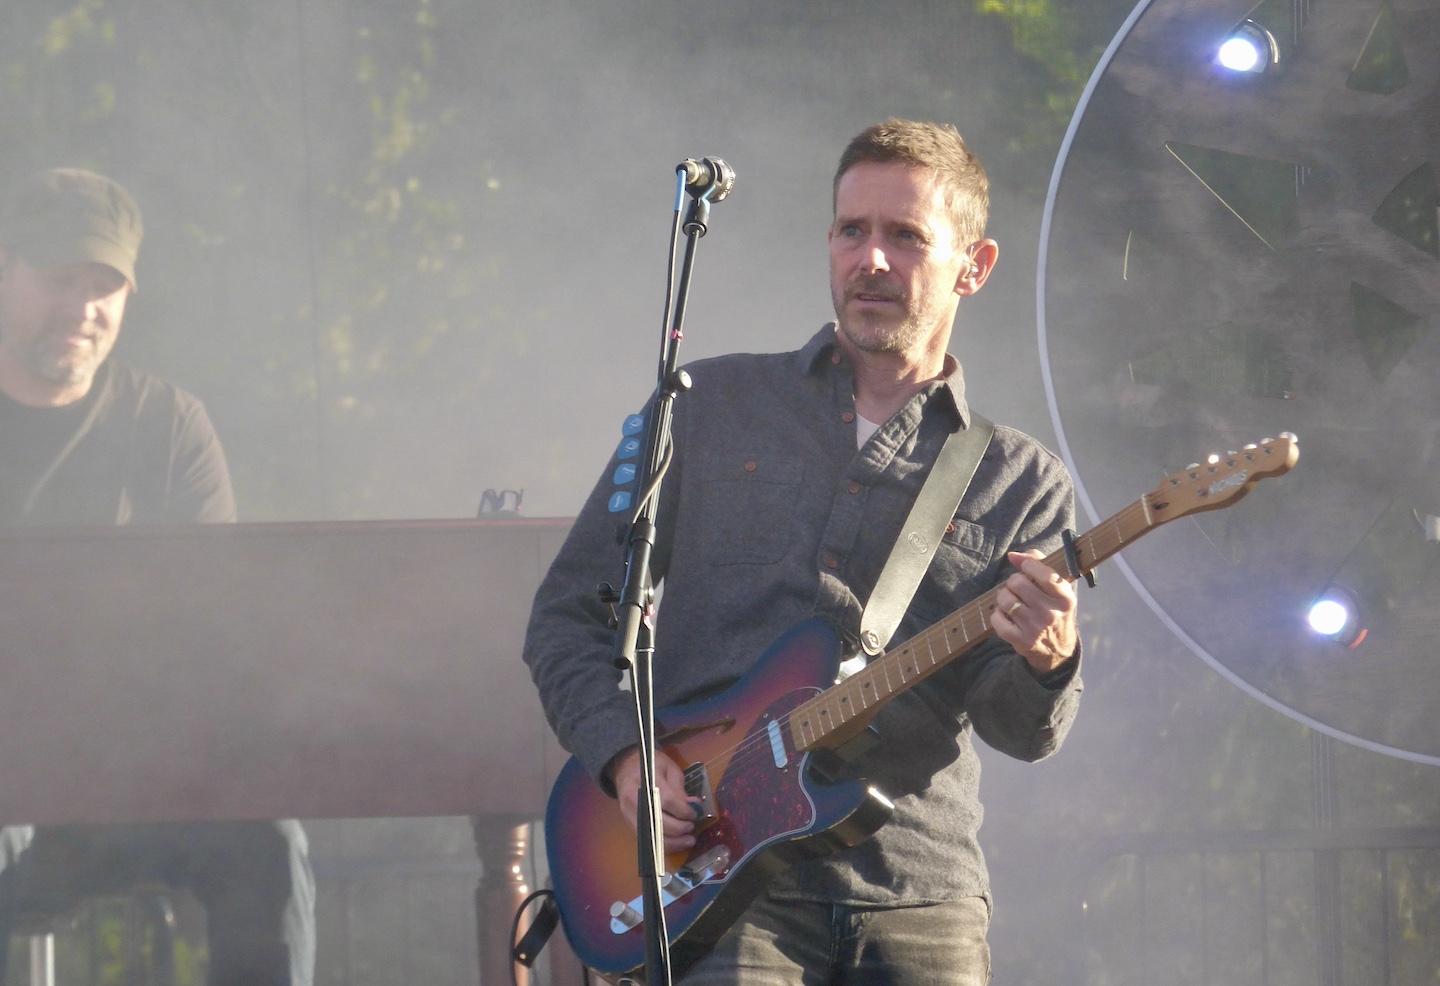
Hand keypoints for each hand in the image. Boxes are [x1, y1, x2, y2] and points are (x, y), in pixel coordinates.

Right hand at [608, 747, 698, 852]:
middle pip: (659, 821)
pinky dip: (664, 845)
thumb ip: (680, 788)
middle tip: (692, 826)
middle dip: (680, 828)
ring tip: (689, 840)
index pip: (667, 801)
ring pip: (653, 835)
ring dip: (674, 842)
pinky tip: (677, 843)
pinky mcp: (630, 824)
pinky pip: (648, 839)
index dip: (683, 811)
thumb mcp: (669, 768)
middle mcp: (635, 800)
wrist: (625, 768)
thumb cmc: (650, 765)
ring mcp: (630, 814)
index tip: (694, 813)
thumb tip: (693, 805)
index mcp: (647, 781)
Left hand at [992, 549, 1078, 673]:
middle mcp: (1051, 613)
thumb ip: (1040, 564)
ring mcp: (1035, 628)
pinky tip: (1006, 615)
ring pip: (1005, 600)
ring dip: (1004, 597)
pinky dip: (998, 614)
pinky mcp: (1021, 641)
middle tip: (1018, 588)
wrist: (1057, 649)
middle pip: (1018, 583)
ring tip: (1012, 600)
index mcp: (1064, 598)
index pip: (1044, 573)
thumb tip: (1013, 556)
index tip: (1026, 566)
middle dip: (1014, 581)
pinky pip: (997, 619)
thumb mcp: (1058, 589)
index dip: (1029, 564)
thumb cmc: (1055, 610)